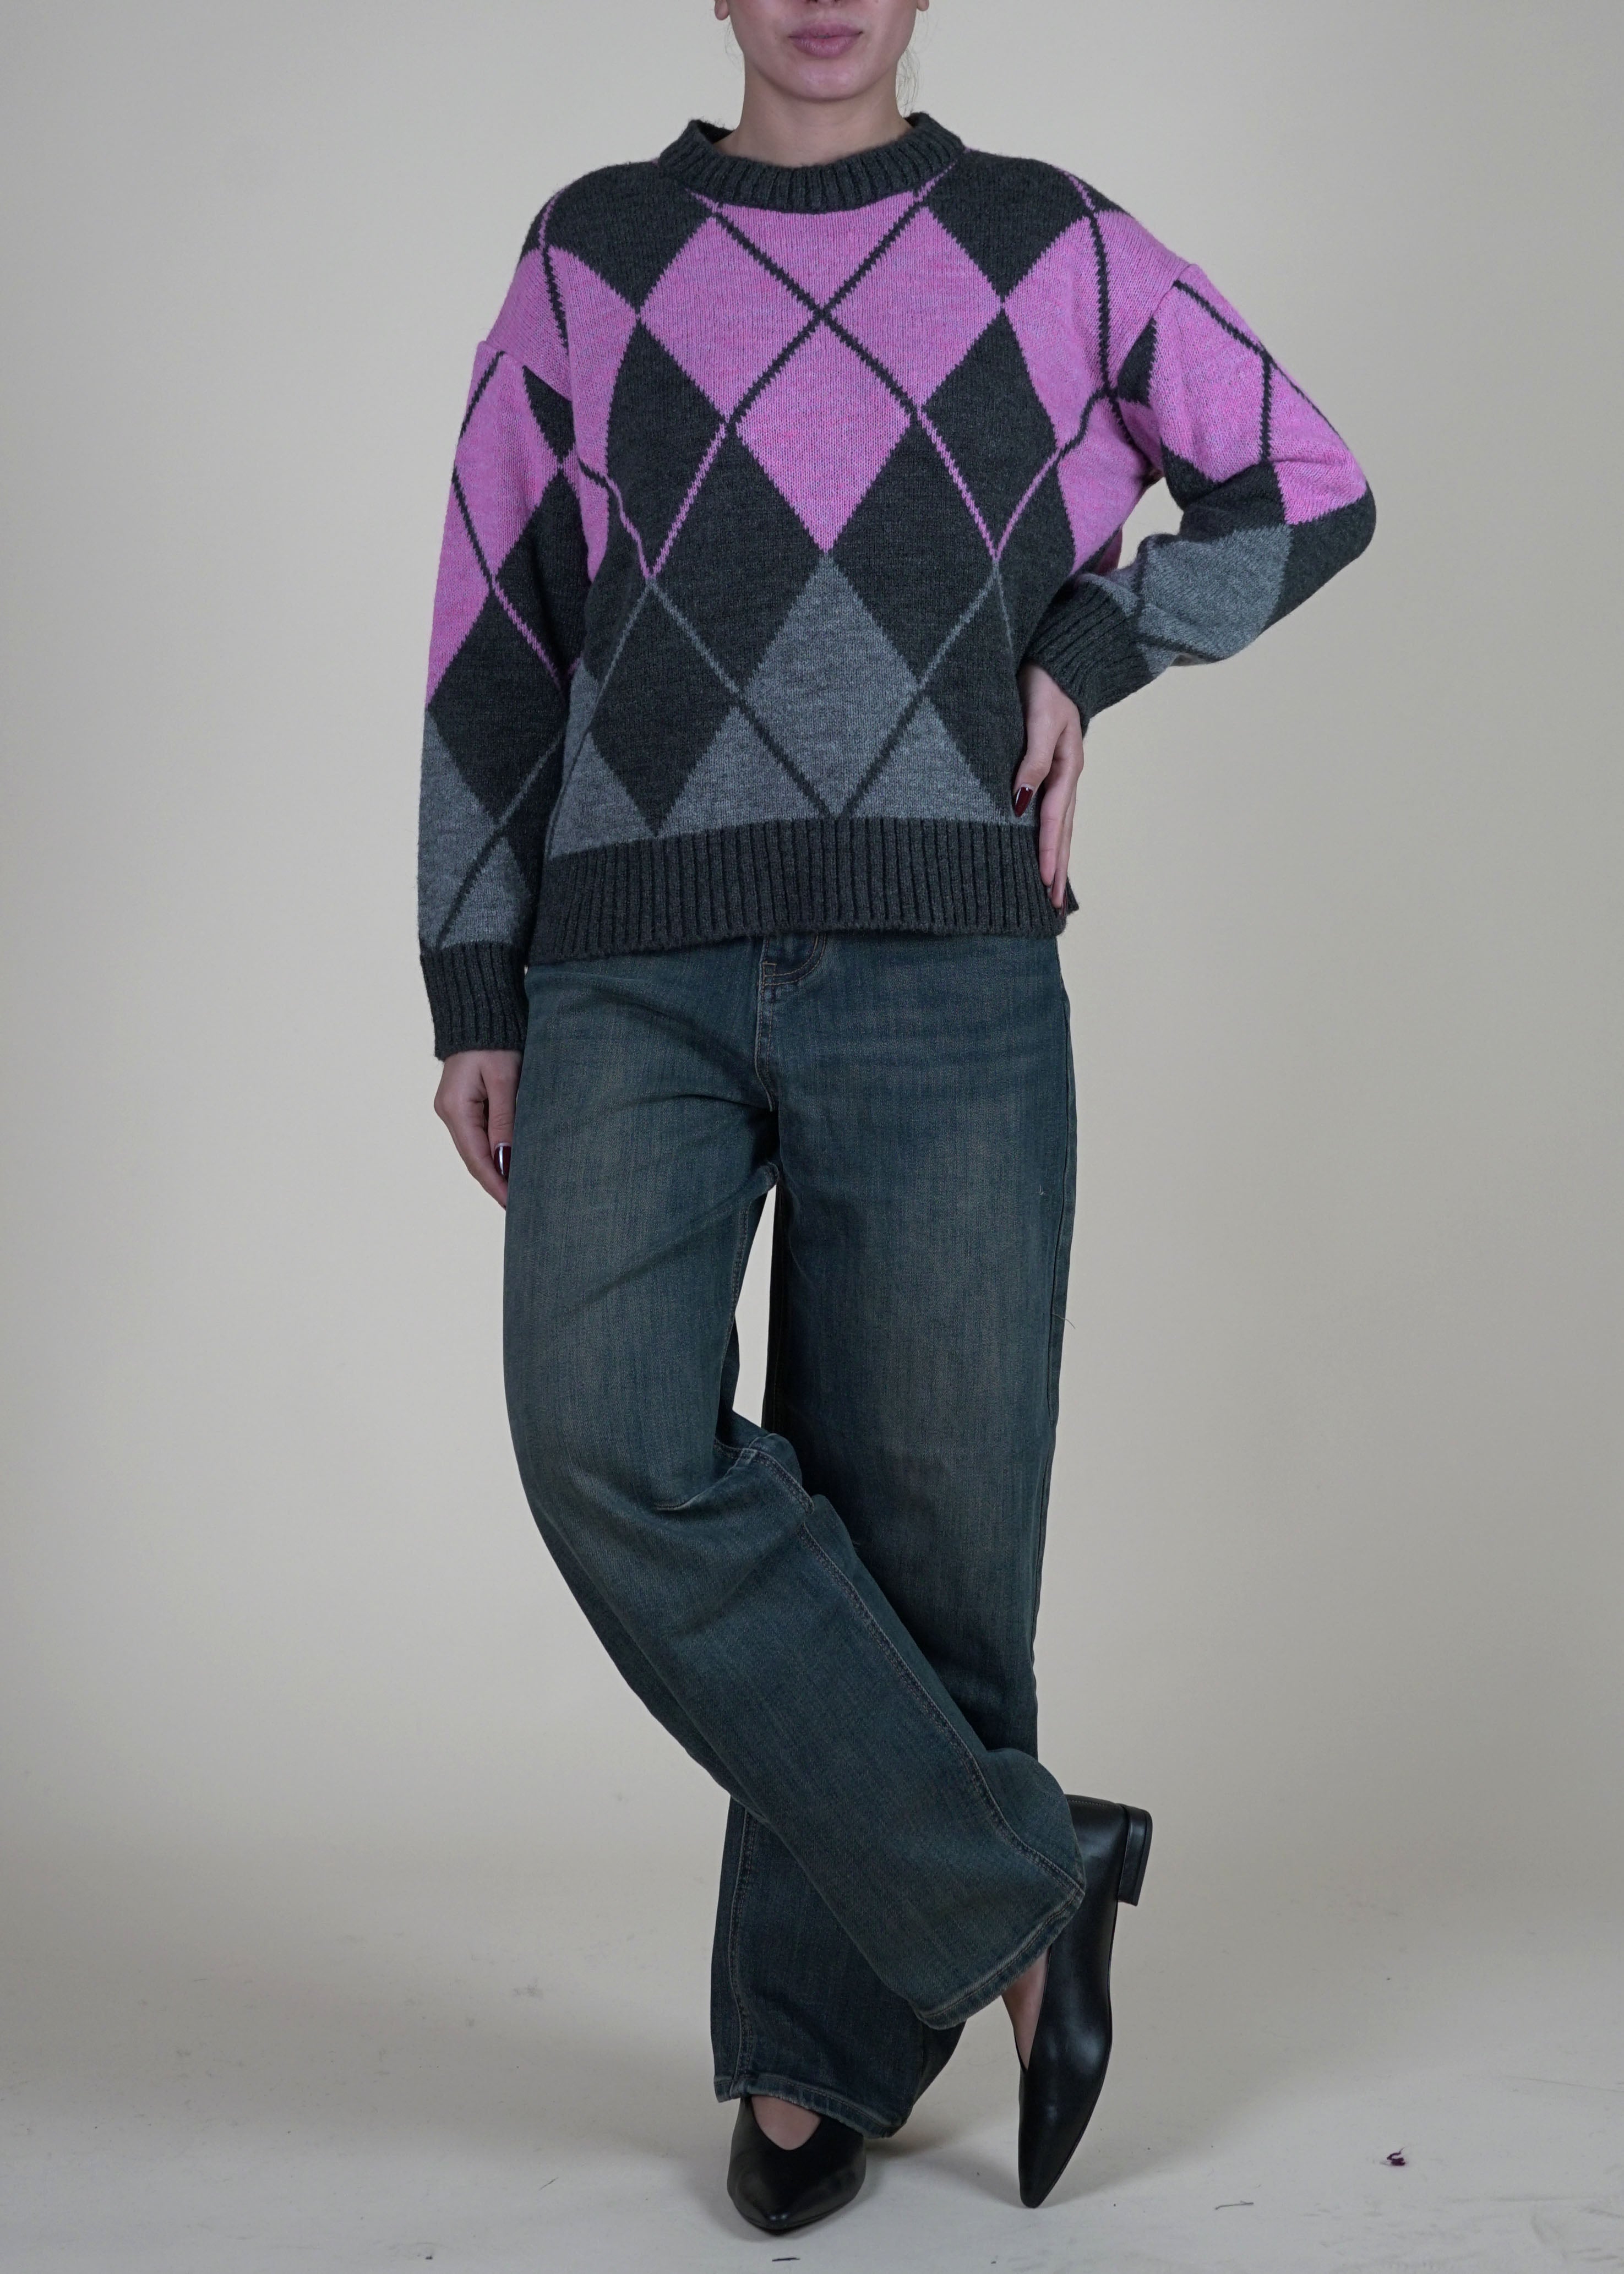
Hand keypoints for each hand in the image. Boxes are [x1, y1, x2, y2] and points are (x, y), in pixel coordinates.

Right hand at [434, 1049, 520, 1207]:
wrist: (479, 1010)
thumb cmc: (495, 1040)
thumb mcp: (504, 1078)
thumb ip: (504, 1119)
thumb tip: (505, 1160)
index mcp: (456, 1108)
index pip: (477, 1159)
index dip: (496, 1184)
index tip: (514, 1205)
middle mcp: (449, 1112)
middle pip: (474, 1159)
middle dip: (496, 1183)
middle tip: (522, 1206)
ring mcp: (454, 1109)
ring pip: (476, 1149)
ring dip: (496, 1170)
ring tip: (520, 1191)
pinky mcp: (464, 1104)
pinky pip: (479, 1136)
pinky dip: (495, 1151)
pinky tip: (511, 1163)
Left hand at [1013, 664, 1084, 909]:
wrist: (1054, 661)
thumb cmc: (1045, 686)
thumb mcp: (1039, 718)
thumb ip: (1031, 759)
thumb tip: (1019, 802)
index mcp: (1066, 768)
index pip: (1054, 820)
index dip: (1049, 853)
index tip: (1044, 884)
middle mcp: (1065, 777)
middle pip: (1062, 831)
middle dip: (1058, 868)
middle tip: (1052, 905)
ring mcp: (1059, 775)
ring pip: (1058, 825)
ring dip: (1056, 857)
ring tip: (1050, 890)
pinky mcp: (1048, 769)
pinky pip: (1049, 810)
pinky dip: (1048, 835)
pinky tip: (1041, 850)